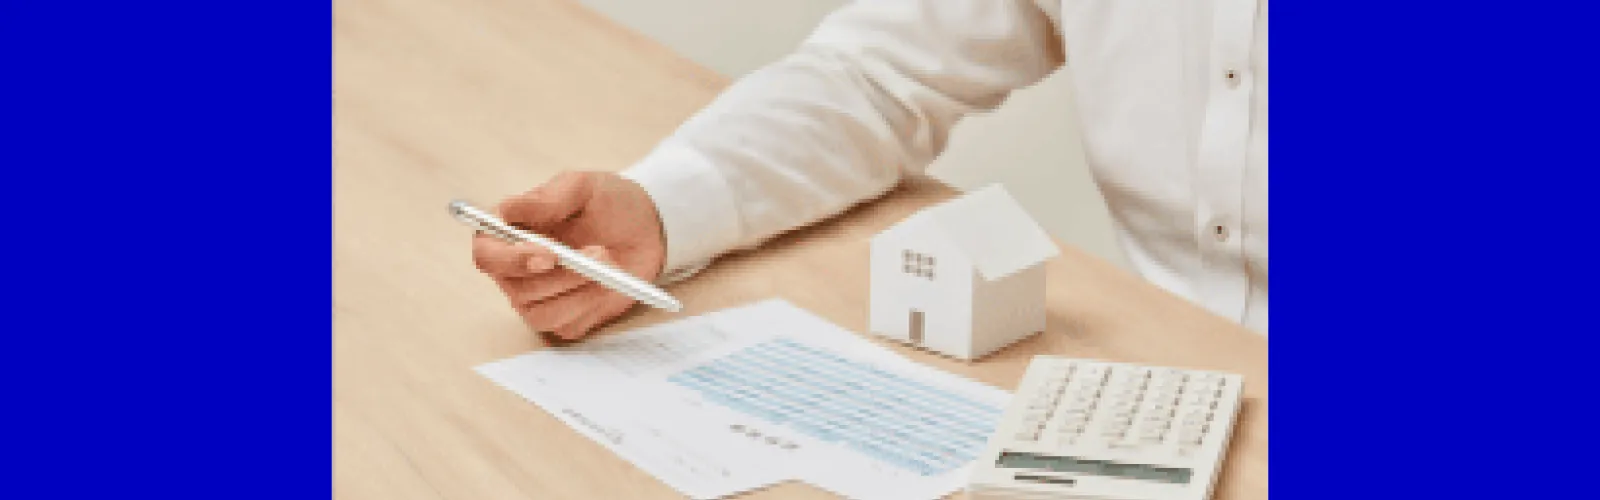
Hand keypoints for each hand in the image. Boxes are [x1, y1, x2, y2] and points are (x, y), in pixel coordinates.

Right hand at [471, 171, 667, 338]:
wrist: (646, 230)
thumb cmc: (607, 203)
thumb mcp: (582, 187)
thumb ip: (546, 199)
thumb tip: (507, 210)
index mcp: (508, 234)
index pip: (487, 255)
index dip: (510, 260)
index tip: (548, 255)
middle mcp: (515, 271)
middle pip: (517, 289)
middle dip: (562, 275)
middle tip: (599, 253)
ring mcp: (537, 298)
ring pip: (542, 313)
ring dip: (581, 289)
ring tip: (611, 263)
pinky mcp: (563, 318)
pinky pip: (567, 324)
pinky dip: (592, 305)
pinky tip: (610, 282)